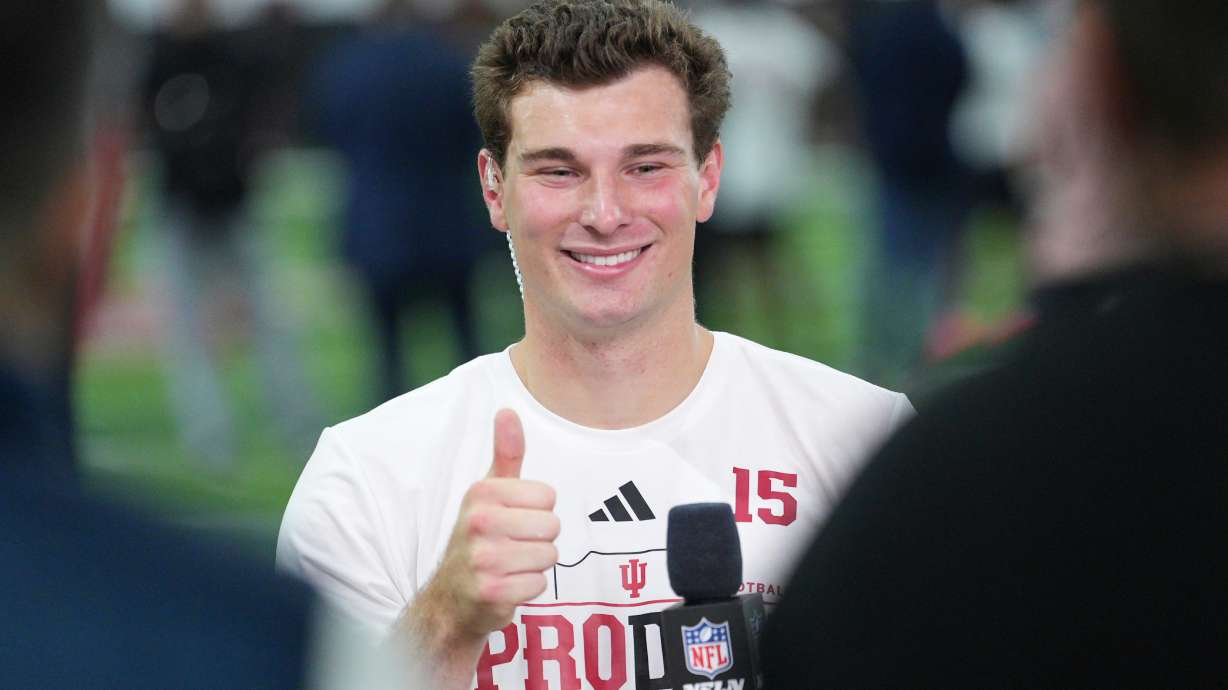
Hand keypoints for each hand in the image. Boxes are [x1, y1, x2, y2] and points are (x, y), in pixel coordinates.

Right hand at [407, 409, 559, 644]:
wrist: (450, 598)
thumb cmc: (480, 538)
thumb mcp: (488, 493)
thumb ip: (505, 453)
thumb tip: (507, 410)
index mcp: (480, 492)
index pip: (548, 496)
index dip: (538, 511)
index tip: (513, 520)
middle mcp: (478, 522)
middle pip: (552, 526)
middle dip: (540, 540)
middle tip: (512, 546)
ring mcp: (482, 558)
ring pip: (549, 556)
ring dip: (535, 565)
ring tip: (510, 565)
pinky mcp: (490, 591)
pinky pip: (540, 584)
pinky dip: (529, 588)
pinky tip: (507, 585)